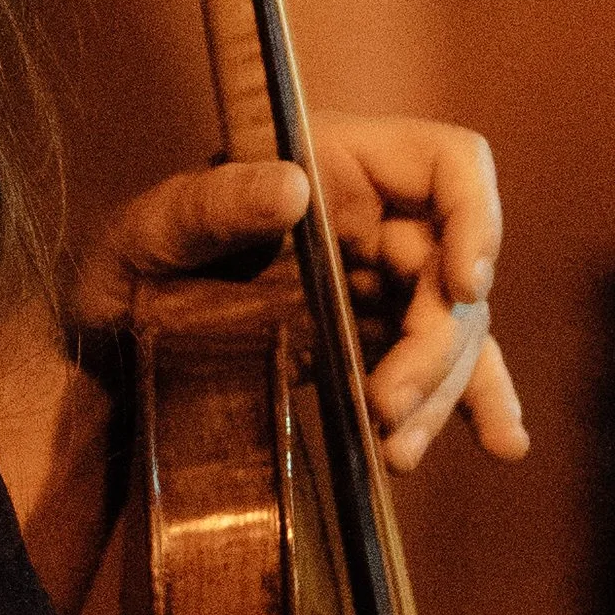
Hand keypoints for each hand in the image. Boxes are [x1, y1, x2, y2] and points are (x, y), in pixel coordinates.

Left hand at [72, 117, 526, 473]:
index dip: (475, 215)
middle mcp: (375, 217)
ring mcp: (380, 283)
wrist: (112, 348)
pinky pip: (445, 369)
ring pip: (454, 331)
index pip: (450, 164)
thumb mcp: (152, 230)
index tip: (463, 284)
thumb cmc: (126, 265)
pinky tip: (502, 443)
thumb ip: (214, 203)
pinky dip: (474, 403)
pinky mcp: (374, 343)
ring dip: (437, 393)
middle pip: (456, 268)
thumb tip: (293, 190)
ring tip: (392, 451)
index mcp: (338, 163)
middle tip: (384, 405)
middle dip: (436, 344)